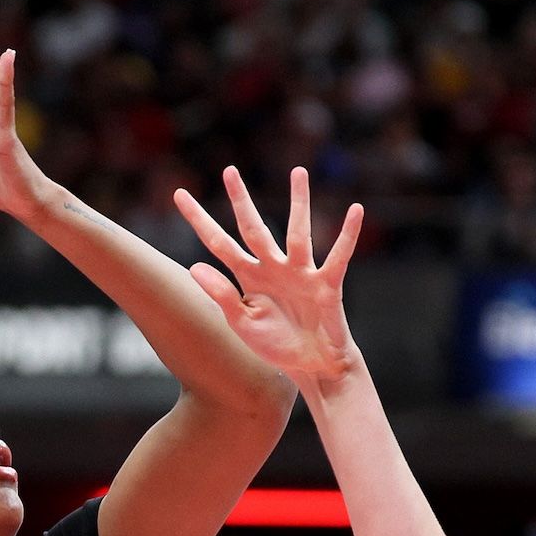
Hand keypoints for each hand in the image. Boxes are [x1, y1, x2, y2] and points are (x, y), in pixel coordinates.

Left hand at [173, 167, 365, 378]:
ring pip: (297, 233)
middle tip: (229, 170)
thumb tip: (194, 266)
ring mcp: (300, 273)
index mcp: (248, 276)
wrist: (310, 365)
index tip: (179, 194)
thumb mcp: (242, 323)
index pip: (218, 243)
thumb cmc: (276, 345)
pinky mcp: (326, 284)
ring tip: (298, 172)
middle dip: (241, 200)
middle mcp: (272, 267)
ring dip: (298, 203)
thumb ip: (220, 295)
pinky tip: (356, 211)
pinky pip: (338, 256)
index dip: (199, 220)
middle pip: (253, 228)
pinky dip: (348, 235)